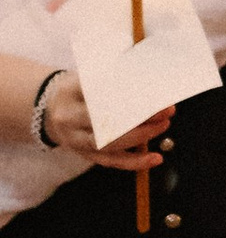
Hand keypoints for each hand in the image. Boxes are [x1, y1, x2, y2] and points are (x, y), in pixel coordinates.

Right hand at [40, 76, 171, 174]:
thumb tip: (151, 76)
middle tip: (166, 108)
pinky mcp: (84, 154)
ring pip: (109, 143)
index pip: (100, 90)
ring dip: (141, 136)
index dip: (126, 91)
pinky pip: (111, 161)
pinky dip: (135, 162)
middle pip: (105, 119)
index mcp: (70, 90)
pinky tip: (155, 158)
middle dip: (139, 116)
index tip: (150, 89)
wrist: (47, 110)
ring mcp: (75, 139)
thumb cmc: (78, 89)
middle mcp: (70, 117)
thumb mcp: (87, 75)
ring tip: (163, 125)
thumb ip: (112, 75)